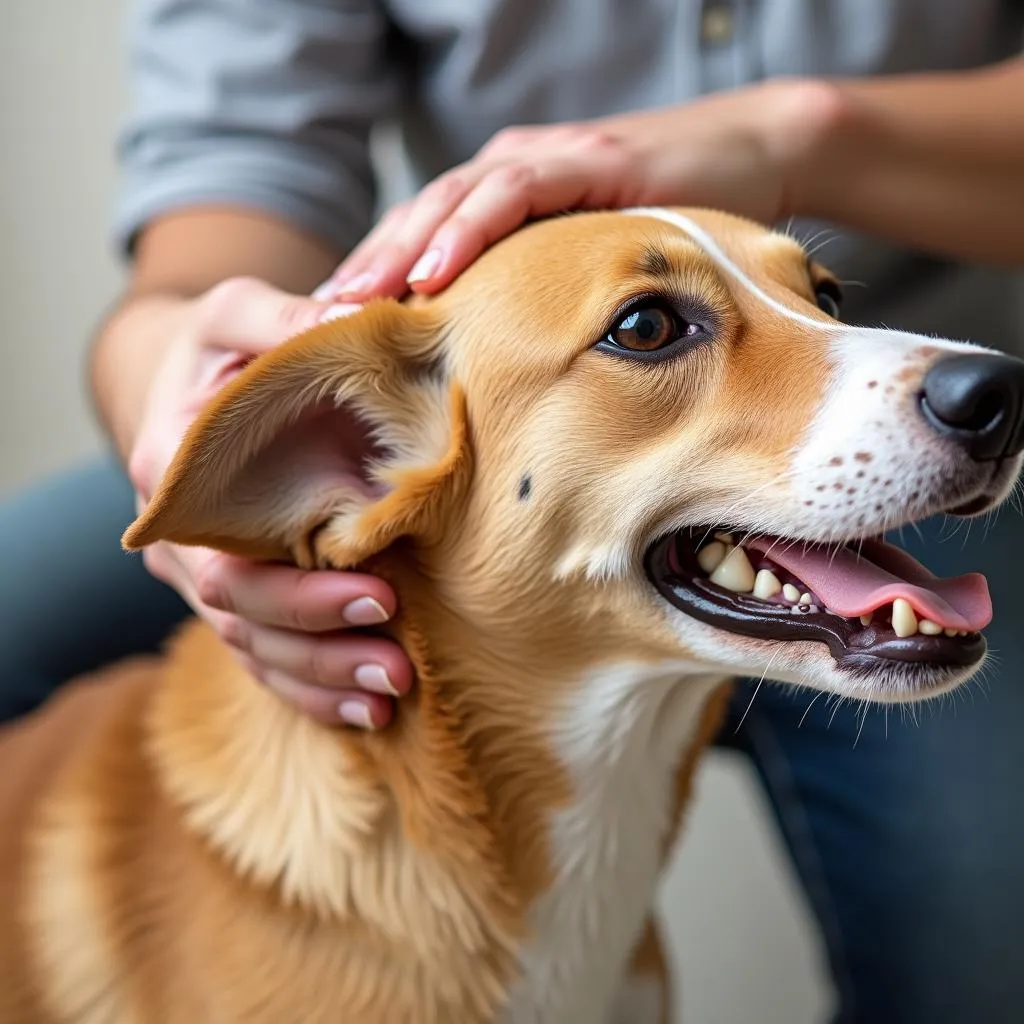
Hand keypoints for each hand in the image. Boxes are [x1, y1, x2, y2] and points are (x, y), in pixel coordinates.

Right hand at [127, 278, 412, 728]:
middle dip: (320, 645)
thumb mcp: (237, 311)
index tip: (380, 594)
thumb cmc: (221, 348)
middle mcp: (181, 540)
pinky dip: (310, 690)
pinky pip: (263, 659)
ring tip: (393, 696)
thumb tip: (361, 318)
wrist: (187, 385)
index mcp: (175, 474)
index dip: (297, 588)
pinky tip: (366, 712)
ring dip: (321, 679)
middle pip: (241, 616)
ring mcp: (203, 576)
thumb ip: (284, 316)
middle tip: (398, 664)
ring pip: (253, 650)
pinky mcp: (236, 594)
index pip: (224, 556)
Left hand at [316, 78, 837, 301]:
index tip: (332, 337)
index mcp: (500, 200)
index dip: (375, 284)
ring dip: (397, 253)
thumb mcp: (587, 268)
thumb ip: (541, 297)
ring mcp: (541, 159)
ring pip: (448, 203)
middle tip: (314, 324)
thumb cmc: (664, 224)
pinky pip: (512, 194)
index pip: (423, 241)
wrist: (749, 156)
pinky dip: (469, 231)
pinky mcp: (582, 159)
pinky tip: (436, 270)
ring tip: (354, 301)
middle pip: (417, 221)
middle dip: (365, 271)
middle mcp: (507, 173)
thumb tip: (505, 370)